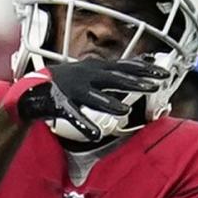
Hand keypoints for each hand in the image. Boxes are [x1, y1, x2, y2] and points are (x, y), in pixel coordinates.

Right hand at [6, 58, 168, 140]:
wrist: (33, 88)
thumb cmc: (67, 81)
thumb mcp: (93, 72)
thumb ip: (115, 71)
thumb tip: (140, 64)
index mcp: (96, 68)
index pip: (125, 66)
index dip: (145, 68)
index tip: (164, 71)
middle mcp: (87, 76)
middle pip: (115, 78)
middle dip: (134, 81)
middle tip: (155, 85)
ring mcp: (74, 89)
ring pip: (94, 97)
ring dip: (109, 103)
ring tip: (125, 110)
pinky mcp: (60, 104)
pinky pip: (74, 116)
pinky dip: (84, 125)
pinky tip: (95, 133)